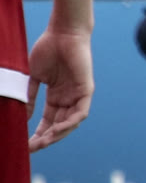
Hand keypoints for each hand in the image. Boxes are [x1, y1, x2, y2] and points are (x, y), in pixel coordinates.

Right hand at [26, 27, 91, 151]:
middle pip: (59, 126)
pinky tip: (58, 129)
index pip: (48, 122)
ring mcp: (78, 95)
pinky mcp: (86, 90)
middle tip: (32, 148)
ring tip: (43, 142)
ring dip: (57, 134)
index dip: (38, 134)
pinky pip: (81, 112)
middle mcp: (68, 99)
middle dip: (46, 138)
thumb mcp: (34, 78)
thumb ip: (29, 97)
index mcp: (56, 97)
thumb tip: (21, 117)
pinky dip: (70, 122)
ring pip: (70, 123)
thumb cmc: (47, 51)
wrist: (61, 34)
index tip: (25, 144)